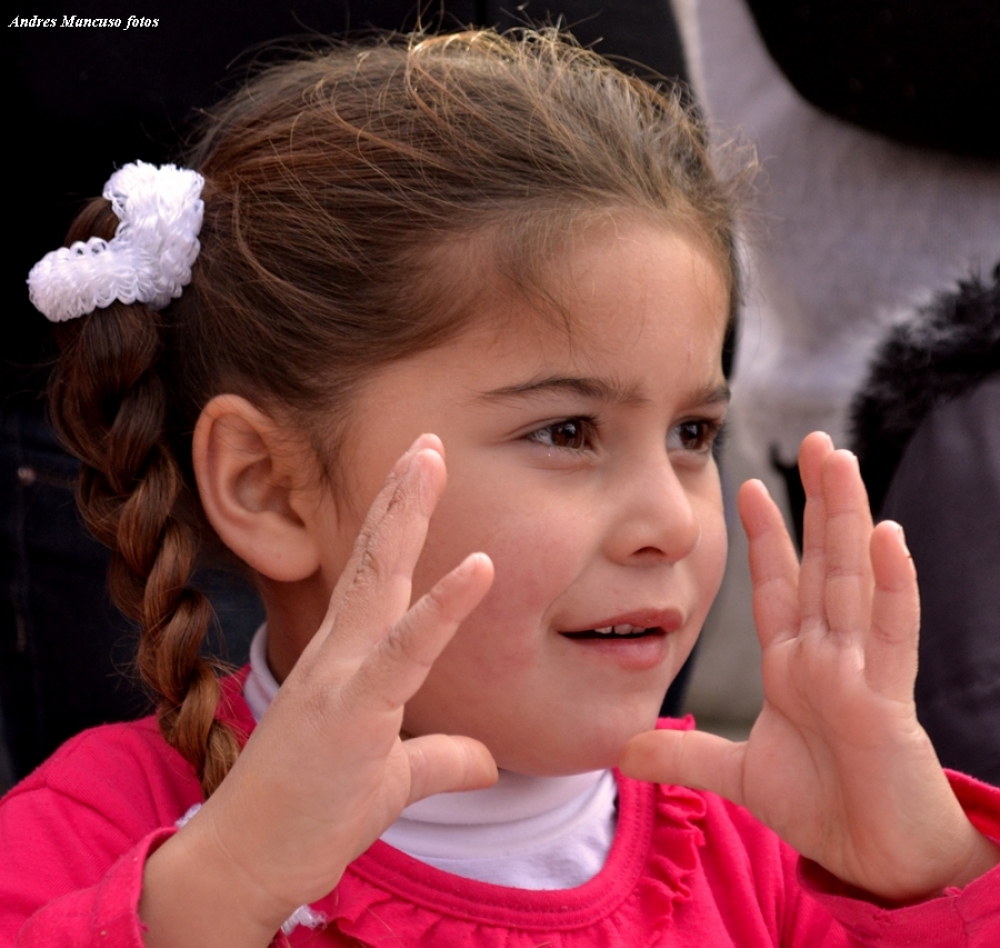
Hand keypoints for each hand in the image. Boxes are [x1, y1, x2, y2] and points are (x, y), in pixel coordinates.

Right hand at [141, 435, 496, 946]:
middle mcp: (339, 654)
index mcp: (346, 659)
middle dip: (402, 493)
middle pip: (376, 557)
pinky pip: (405, 652)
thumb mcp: (392, 778)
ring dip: (407, 514)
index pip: (376, 575)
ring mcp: (340, 677)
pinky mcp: (350, 713)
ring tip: (430, 457)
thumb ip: (442, 757)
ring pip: (380, 581)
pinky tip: (479, 567)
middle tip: (427, 438)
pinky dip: (443, 607)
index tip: (420, 468)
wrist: (247, 862)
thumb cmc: (313, 813)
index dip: (400, 519)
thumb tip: (488, 760)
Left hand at [620, 431, 997, 900]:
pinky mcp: (886, 703)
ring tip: (841, 463)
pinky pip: (891, 635)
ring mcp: (859, 672)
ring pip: (853, 581)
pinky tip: (887, 537)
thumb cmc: (824, 807)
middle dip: (816, 502)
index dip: (766, 536)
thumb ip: (687, 753)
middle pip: (821, 564)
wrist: (874, 860)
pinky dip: (892, 587)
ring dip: (847, 520)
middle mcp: (827, 654)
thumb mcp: (740, 772)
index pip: (778, 585)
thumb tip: (621, 750)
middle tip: (815, 442)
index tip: (747, 486)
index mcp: (794, 663)